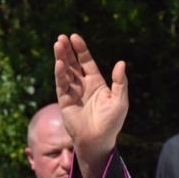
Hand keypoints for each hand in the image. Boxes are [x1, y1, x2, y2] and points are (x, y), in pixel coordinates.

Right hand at [53, 33, 128, 177]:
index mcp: (96, 83)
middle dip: (67, 51)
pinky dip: (60, 74)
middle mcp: (83, 85)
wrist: (98, 140)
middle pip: (73, 64)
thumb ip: (120, 82)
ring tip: (57, 44)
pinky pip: (61, 85)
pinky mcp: (64, 101)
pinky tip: (60, 63)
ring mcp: (72, 92)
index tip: (75, 37)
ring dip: (61, 58)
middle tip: (61, 37)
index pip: (87, 62)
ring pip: (65, 72)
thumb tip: (121, 62)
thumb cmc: (111, 122)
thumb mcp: (119, 100)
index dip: (81, 50)